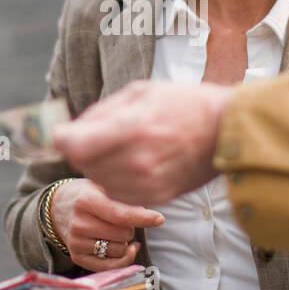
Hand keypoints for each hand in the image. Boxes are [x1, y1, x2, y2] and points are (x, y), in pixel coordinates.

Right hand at [50, 178, 162, 269]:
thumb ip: (127, 199)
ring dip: (125, 242)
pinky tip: (125, 247)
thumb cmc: (92, 195)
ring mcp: (76, 242)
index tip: (159, 219)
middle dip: (131, 227)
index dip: (144, 218)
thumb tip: (155, 217)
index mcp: (86, 202)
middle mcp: (79, 224)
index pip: (121, 216)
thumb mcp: (104, 187)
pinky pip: (110, 266)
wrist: (61, 206)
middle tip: (122, 219)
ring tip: (115, 230)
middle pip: (123, 235)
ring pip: (119, 251)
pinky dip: (123, 258)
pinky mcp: (77, 257)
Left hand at [52, 81, 232, 204]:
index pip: (74, 144)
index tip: (60, 130)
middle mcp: (136, 161)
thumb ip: (102, 112)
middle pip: (82, 162)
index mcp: (132, 128)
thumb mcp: (142, 91)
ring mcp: (147, 183)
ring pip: (98, 179)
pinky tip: (134, 161)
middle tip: (99, 132)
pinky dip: (116, 177)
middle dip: (82, 147)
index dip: (60, 136)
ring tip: (122, 144)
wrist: (229, 131)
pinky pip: (117, 191)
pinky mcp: (155, 197)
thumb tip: (72, 129)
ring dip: (98, 163)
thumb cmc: (186, 104)